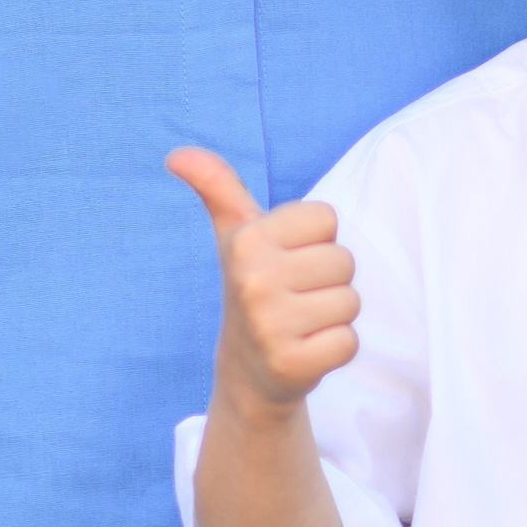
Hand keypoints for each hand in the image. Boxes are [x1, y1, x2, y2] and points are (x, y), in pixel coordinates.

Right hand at [169, 149, 360, 412]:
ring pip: (350, 301)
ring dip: (334, 315)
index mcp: (246, 240)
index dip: (315, 239)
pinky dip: (336, 349)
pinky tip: (307, 350)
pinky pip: (349, 343)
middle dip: (328, 280)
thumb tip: (175, 155)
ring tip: (301, 322)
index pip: (327, 218)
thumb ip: (217, 186)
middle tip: (295, 296)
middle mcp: (254, 280)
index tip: (288, 259)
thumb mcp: (235, 234)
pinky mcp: (291, 365)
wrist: (246, 371)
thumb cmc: (253, 286)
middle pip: (344, 260)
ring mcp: (271, 326)